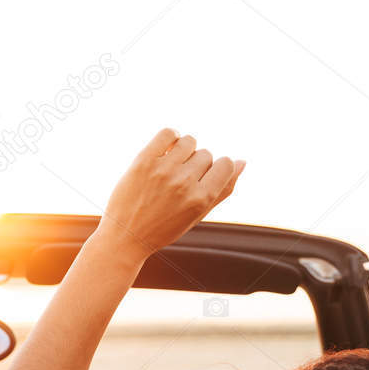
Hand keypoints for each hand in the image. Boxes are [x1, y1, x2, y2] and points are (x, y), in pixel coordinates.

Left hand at [94, 129, 245, 260]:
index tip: (204, 177)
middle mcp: (184, 183)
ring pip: (189, 141)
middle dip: (197, 165)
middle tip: (179, 182)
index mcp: (201, 199)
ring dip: (184, 150)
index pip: (226, 164)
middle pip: (206, 154)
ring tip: (171, 165)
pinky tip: (165, 150)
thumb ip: (223, 189)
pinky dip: (170, 137)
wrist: (125, 236)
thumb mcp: (198, 214)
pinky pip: (168, 133)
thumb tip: (242, 162)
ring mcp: (163, 170)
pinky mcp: (143, 161)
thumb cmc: (164, 227)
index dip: (218, 168)